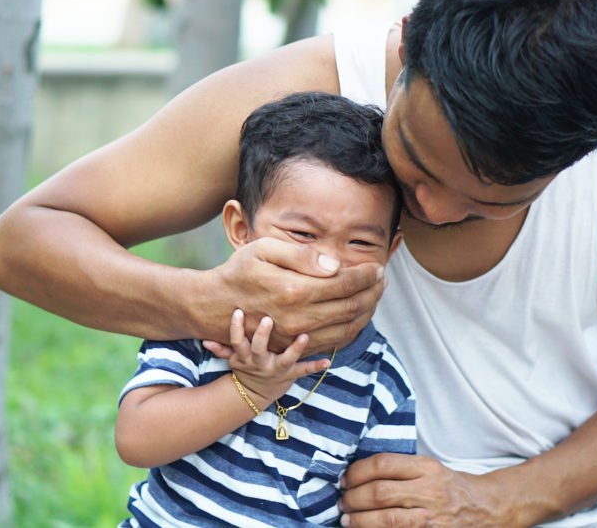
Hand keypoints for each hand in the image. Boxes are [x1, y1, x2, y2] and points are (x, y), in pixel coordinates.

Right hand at [207, 309, 331, 404]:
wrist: (254, 394)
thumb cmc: (245, 368)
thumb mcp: (232, 359)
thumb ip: (221, 348)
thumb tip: (204, 340)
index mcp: (245, 356)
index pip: (237, 341)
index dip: (236, 328)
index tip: (238, 311)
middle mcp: (260, 362)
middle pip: (258, 348)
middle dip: (262, 335)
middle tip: (267, 319)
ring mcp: (276, 369)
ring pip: (286, 358)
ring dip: (295, 348)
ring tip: (304, 336)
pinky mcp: (291, 375)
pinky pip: (304, 371)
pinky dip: (315, 366)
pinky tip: (327, 362)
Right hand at [211, 236, 384, 351]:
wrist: (214, 306)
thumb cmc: (240, 271)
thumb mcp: (263, 249)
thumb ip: (301, 256)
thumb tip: (334, 265)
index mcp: (294, 290)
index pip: (344, 284)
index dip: (366, 275)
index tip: (377, 267)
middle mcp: (299, 318)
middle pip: (351, 307)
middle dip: (373, 292)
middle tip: (382, 279)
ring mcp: (297, 337)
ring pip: (348, 328)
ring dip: (368, 311)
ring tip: (375, 294)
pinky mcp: (295, 348)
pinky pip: (334, 342)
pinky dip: (353, 328)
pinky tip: (358, 313)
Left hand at [339, 454, 523, 527]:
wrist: (484, 508)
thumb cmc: (447, 486)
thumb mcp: (428, 467)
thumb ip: (399, 468)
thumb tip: (356, 474)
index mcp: (426, 467)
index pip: (383, 464)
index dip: (357, 472)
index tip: (344, 479)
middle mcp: (430, 491)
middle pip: (381, 493)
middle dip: (354, 498)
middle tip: (342, 502)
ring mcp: (432, 517)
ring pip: (388, 520)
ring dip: (361, 521)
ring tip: (347, 520)